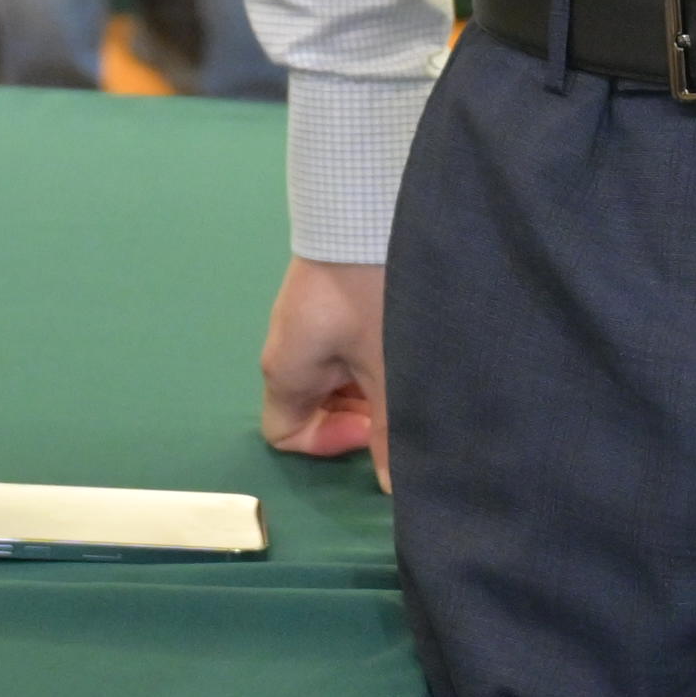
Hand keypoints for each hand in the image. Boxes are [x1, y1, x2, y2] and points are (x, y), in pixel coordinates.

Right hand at [262, 257, 389, 489]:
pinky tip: (405, 346)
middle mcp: (289, 347)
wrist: (367, 209)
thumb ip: (389, 430)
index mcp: (287, 369)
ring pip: (336, 375)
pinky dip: (372, 357)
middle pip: (314, 405)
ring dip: (369, 385)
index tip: (370, 428)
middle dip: (358, 416)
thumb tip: (396, 487)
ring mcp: (309, 319)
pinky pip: (346, 345)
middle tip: (400, 405)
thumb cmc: (371, 295)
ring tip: (409, 374)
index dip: (328, 443)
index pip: (285, 433)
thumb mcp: (387, 367)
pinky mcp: (332, 297)